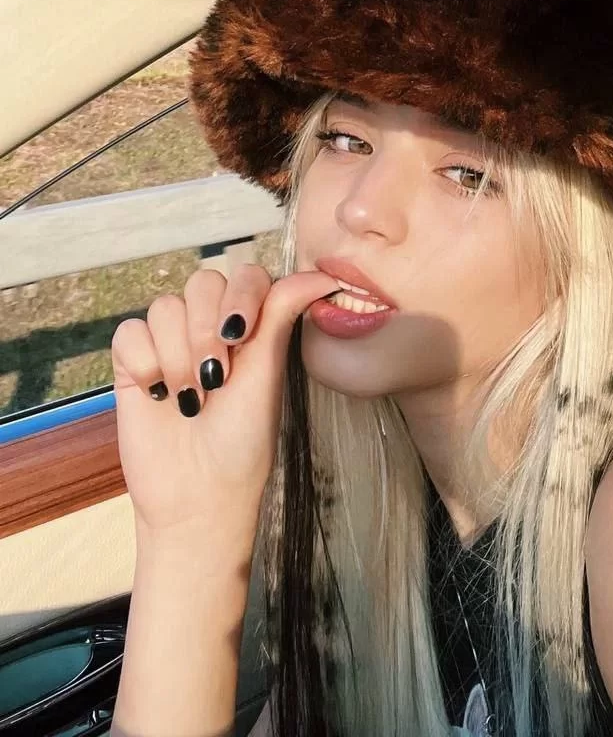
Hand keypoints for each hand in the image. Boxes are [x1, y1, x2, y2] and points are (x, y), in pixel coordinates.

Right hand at [111, 264, 338, 551]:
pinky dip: (146, 364)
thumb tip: (324, 275)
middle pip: (202, 283)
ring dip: (178, 356)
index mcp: (251, 325)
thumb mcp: (268, 374)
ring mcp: (169, 341)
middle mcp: (209, 325)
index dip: (240, 296)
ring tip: (190, 399)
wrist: (198, 495)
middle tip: (216, 379)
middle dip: (207, 332)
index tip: (239, 335)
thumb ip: (281, 315)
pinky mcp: (133, 362)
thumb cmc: (243, 441)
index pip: (245, 275)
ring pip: (165, 307)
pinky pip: (130, 332)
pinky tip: (159, 395)